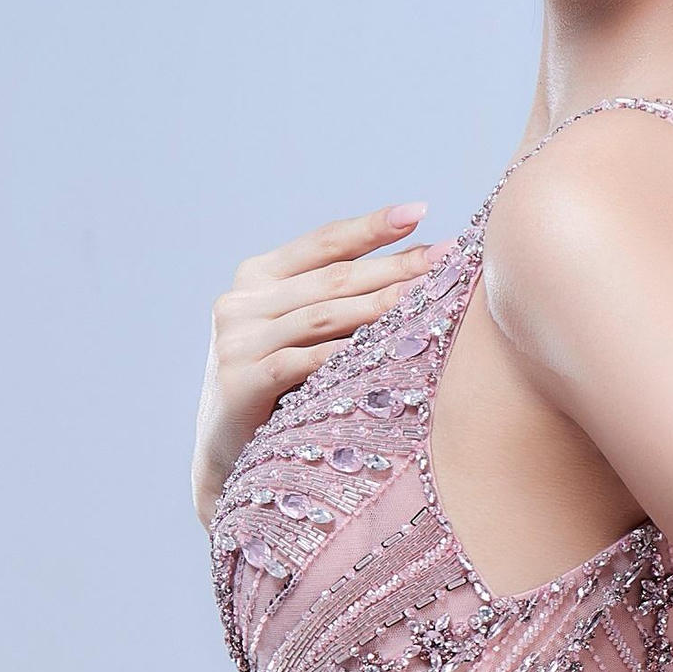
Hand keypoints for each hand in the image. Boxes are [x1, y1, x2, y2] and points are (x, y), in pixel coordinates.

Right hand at [193, 203, 444, 519]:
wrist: (227, 459)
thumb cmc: (279, 395)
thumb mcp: (298, 337)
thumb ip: (332, 304)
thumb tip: (416, 273)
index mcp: (256, 278)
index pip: (322, 245)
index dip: (370, 228)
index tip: (417, 213)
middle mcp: (241, 301)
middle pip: (332, 279)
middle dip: (393, 266)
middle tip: (445, 256)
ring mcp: (236, 341)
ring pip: (322, 316)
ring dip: (379, 305)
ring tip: (426, 297)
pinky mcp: (239, 381)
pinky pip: (301, 362)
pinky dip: (343, 353)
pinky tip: (383, 347)